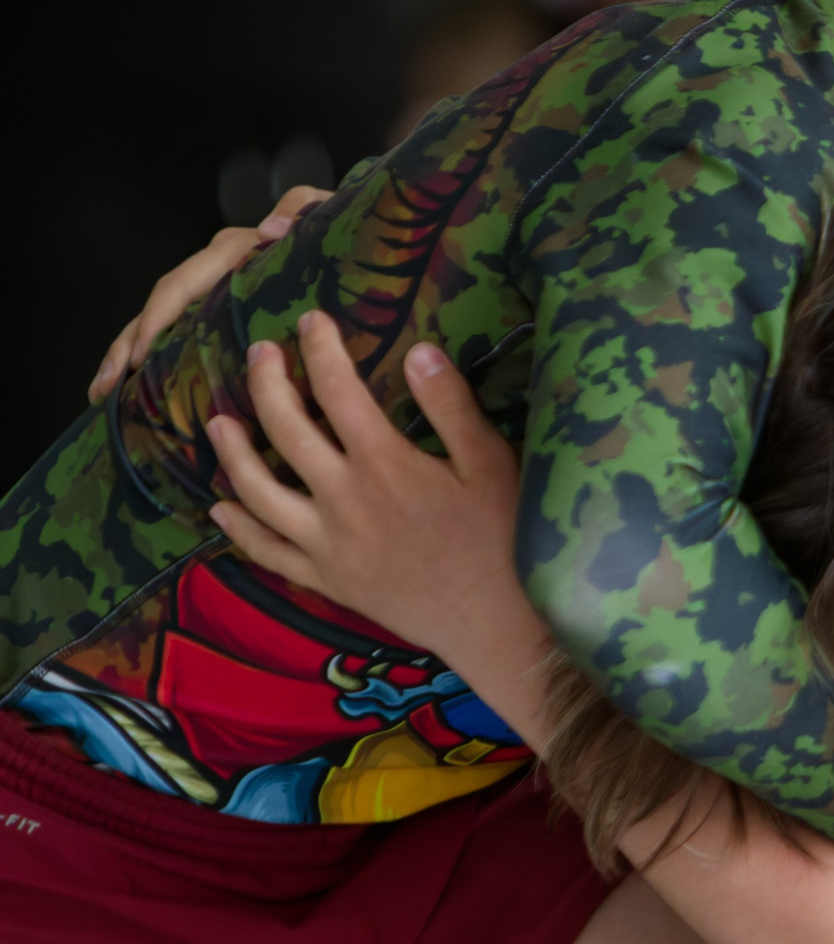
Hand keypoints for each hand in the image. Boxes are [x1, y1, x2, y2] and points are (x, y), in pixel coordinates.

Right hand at [89, 184, 330, 401]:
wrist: (358, 238)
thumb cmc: (338, 228)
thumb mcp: (323, 212)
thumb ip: (301, 210)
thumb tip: (267, 229)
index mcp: (237, 250)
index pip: (181, 285)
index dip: (155, 320)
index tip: (139, 356)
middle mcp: (220, 267)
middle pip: (160, 306)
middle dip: (127, 344)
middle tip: (103, 385)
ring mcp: (220, 286)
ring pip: (162, 318)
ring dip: (129, 352)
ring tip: (103, 390)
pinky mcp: (227, 305)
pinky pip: (183, 327)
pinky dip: (156, 353)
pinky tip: (137, 384)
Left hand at [205, 310, 521, 660]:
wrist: (493, 623)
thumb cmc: (503, 540)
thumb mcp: (492, 465)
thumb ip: (452, 407)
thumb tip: (418, 351)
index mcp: (384, 463)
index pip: (339, 391)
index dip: (320, 350)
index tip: (310, 320)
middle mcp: (342, 499)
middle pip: (286, 430)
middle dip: (267, 383)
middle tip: (259, 353)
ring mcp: (326, 543)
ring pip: (258, 490)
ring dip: (233, 452)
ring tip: (219, 421)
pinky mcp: (327, 579)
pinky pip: (269, 553)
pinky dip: (240, 530)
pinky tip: (220, 511)